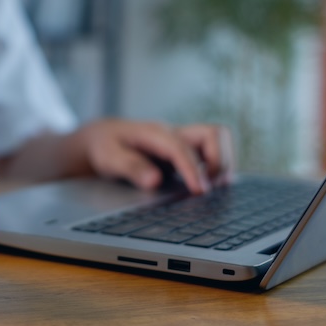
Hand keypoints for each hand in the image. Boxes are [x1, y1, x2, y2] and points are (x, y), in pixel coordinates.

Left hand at [77, 119, 233, 193]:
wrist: (103, 138)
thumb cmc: (105, 147)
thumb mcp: (109, 158)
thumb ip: (130, 168)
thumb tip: (155, 180)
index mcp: (155, 133)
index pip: (182, 148)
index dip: (193, 170)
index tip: (200, 191)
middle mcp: (174, 133)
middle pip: (214, 134)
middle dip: (218, 161)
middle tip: (206, 188)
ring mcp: (182, 140)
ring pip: (219, 140)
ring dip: (222, 163)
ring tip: (212, 187)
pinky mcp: (186, 150)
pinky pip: (213, 152)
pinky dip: (217, 167)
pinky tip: (208, 185)